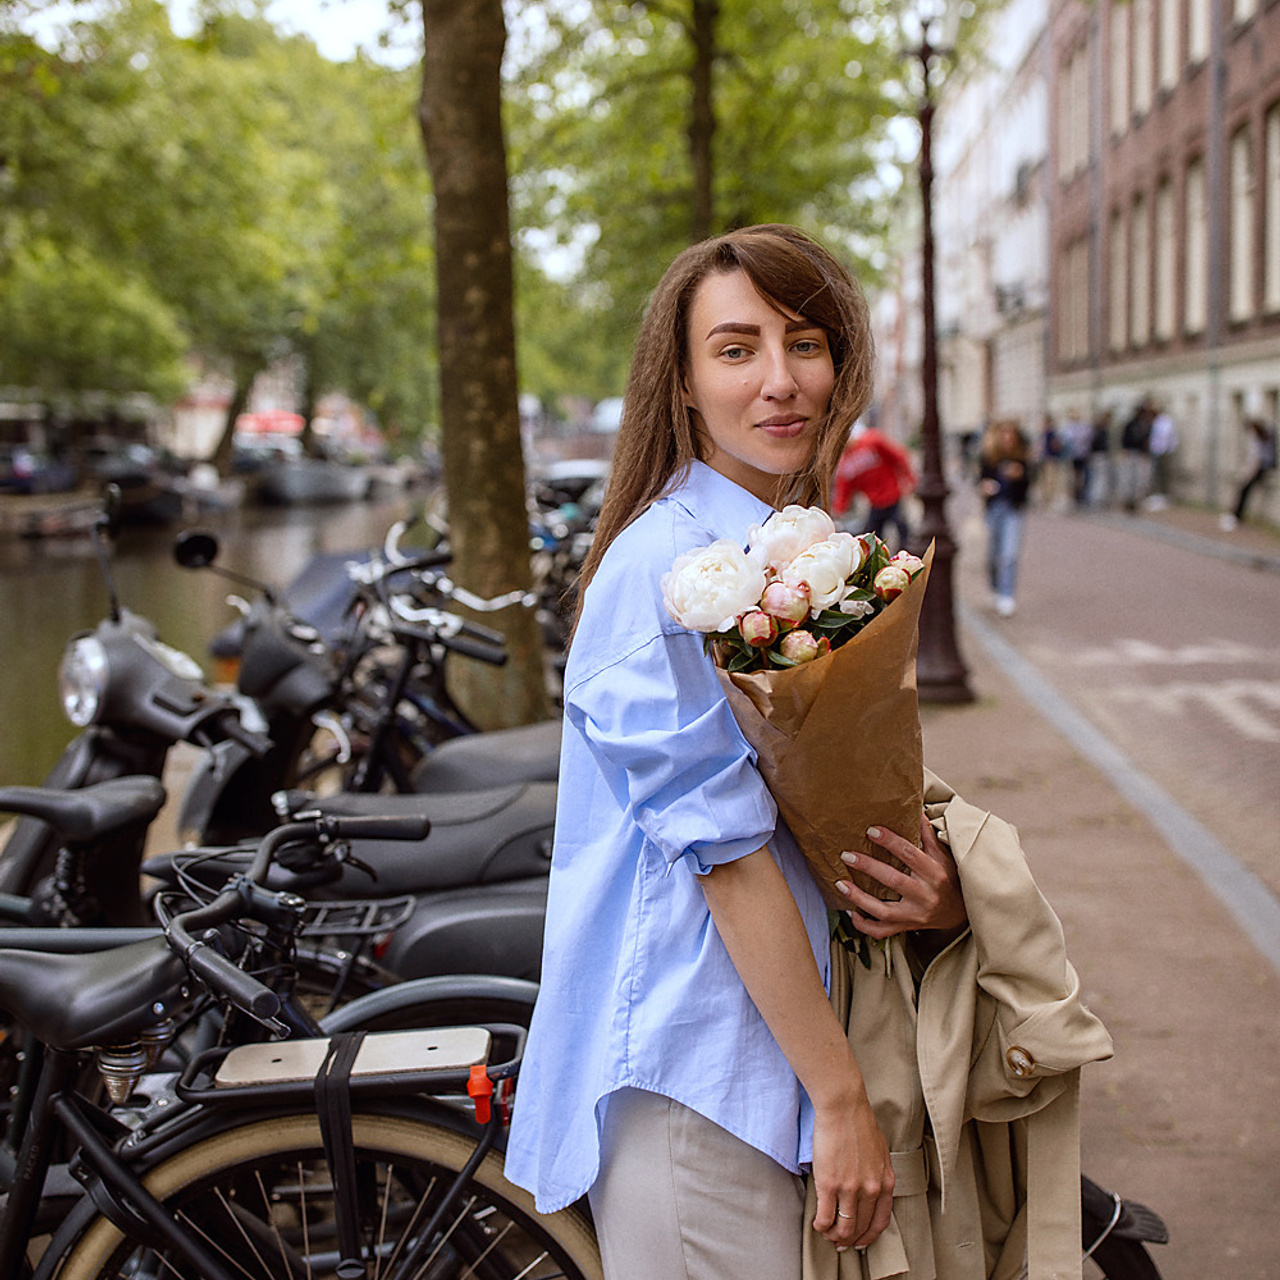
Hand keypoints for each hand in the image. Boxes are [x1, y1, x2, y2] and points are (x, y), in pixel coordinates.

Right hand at [809, 1095, 894, 1251]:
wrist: (843, 1107)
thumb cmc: (859, 1122)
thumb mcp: (880, 1152)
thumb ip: (878, 1174)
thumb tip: (871, 1189)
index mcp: (886, 1182)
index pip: (880, 1222)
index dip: (868, 1236)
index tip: (860, 1240)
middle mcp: (871, 1190)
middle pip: (860, 1227)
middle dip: (849, 1238)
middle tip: (839, 1241)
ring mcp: (850, 1189)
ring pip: (843, 1227)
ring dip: (834, 1235)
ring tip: (826, 1233)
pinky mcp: (830, 1184)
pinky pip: (825, 1217)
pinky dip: (821, 1225)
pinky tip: (817, 1224)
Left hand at [835, 813, 966, 939]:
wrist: (960, 912)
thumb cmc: (949, 878)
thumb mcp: (943, 855)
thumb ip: (928, 834)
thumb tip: (916, 809)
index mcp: (935, 873)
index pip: (910, 854)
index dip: (890, 841)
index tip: (871, 830)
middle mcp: (925, 896)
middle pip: (893, 881)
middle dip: (868, 867)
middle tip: (847, 855)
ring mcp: (915, 915)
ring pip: (883, 911)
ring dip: (859, 898)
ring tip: (840, 883)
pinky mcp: (907, 927)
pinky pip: (882, 931)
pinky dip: (865, 925)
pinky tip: (851, 912)